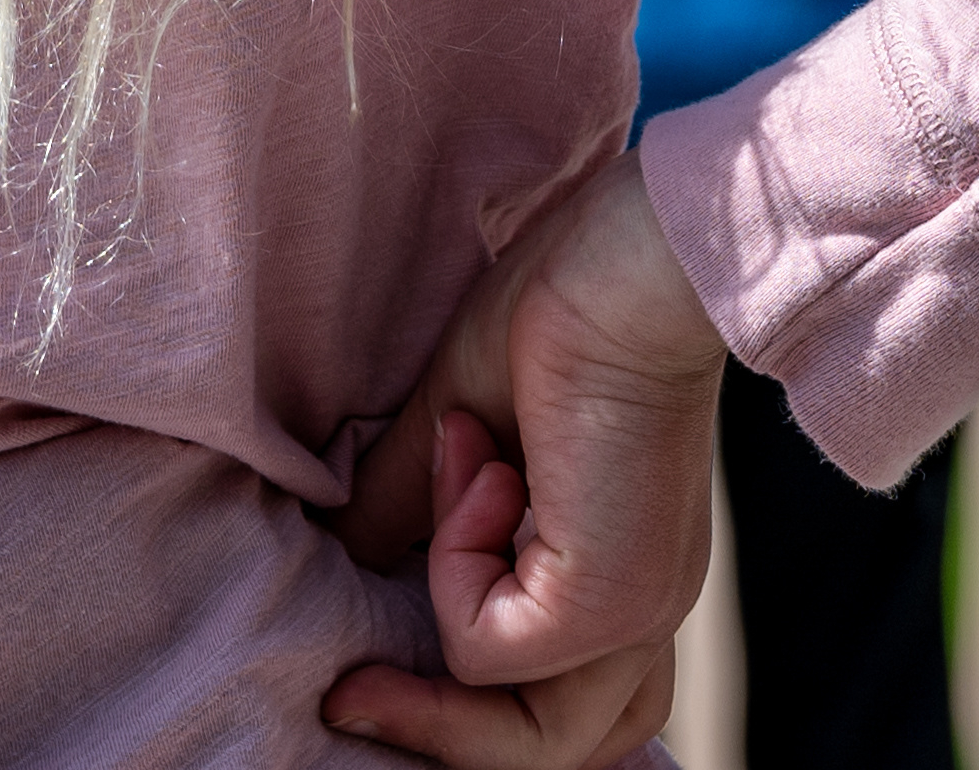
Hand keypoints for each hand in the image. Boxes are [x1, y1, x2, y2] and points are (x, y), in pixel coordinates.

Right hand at [322, 156, 725, 769]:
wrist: (633, 257)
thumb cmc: (565, 308)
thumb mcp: (458, 434)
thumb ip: (409, 510)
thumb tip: (337, 560)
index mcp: (619, 575)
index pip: (567, 717)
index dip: (464, 723)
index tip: (360, 683)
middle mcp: (641, 610)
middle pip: (549, 754)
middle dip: (433, 732)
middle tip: (351, 686)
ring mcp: (636, 615)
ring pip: (522, 742)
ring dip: (436, 649)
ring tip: (444, 498)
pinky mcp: (609, 604)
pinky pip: (486, 650)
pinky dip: (453, 566)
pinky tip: (484, 465)